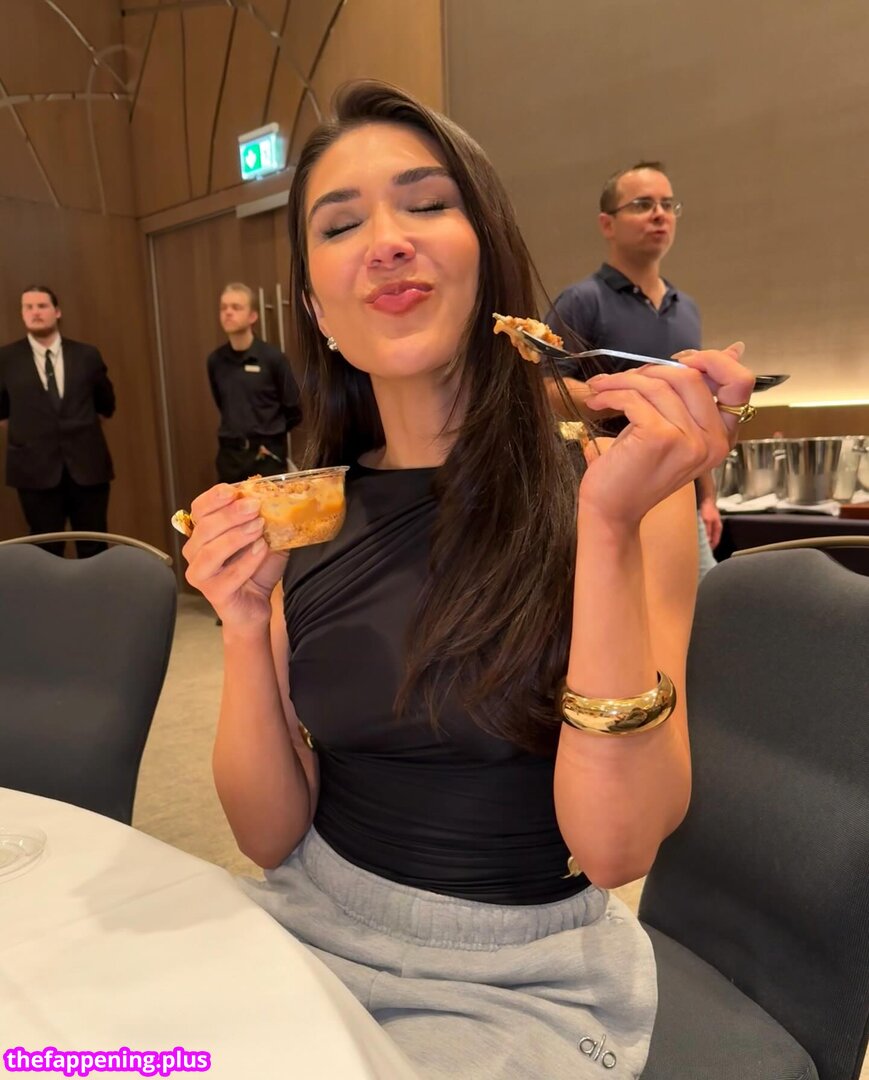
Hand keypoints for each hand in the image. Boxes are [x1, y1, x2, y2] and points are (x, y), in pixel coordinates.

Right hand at [182, 484, 286, 628]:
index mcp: (203, 533)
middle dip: (230, 514)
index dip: (214, 498)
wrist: (256, 603)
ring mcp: (200, 574)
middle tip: (254, 507)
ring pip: (212, 551)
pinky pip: (229, 575)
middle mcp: (195, 552)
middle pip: (205, 527)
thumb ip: (263, 518)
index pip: (199, 509)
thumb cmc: (255, 569)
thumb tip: (275, 498)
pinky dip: (247, 560)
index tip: (233, 491)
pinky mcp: (213, 592)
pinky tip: (262, 549)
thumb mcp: (262, 537)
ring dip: (237, 536)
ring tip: (259, 527)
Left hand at [579, 343, 753, 527]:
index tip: (679, 359)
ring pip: (658, 384)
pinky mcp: (661, 437)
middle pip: (691, 376)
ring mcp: (689, 440)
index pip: (740, 383)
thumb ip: (692, 396)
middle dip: (650, 369)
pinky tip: (597, 401)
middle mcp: (712, 441)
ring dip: (621, 381)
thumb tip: (733, 348)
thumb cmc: (635, 470)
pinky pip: (634, 397)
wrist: (612, 512)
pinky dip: (610, 394)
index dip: (712, 360)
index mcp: (721, 437)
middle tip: (622, 379)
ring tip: (600, 390)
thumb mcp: (672, 428)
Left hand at [699, 497, 722, 548]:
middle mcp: (715, 528)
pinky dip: (700, 535)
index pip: (715, 542)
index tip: (705, 553)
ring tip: (696, 545)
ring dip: (702, 540)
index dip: (710, 548)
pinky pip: (703, 532)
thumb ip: (707, 531)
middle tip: (699, 550)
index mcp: (718, 528)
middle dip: (706, 545)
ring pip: (707, 536)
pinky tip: (694, 536)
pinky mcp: (706, 523)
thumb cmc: (708, 508)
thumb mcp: (707, 521)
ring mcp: (710, 525)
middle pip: (711, 540)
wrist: (705, 499)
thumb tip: (707, 541)